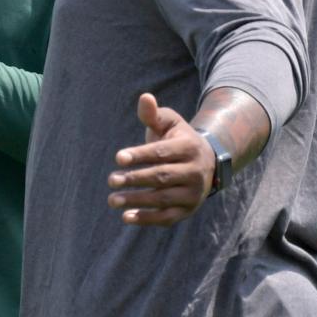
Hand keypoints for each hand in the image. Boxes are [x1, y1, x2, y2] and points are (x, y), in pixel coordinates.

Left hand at [107, 93, 215, 226]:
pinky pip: (168, 217)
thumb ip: (153, 114)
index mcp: (189, 147)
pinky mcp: (189, 209)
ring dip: (137, 200)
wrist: (205, 161)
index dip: (140, 155)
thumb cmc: (177, 138)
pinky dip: (147, 219)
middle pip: (162, 177)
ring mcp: (194, 193)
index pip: (162, 153)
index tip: (117, 158)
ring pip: (163, 199)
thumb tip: (144, 97)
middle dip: (135, 179)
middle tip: (111, 180)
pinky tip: (126, 217)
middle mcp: (196, 171)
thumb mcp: (168, 122)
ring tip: (112, 199)